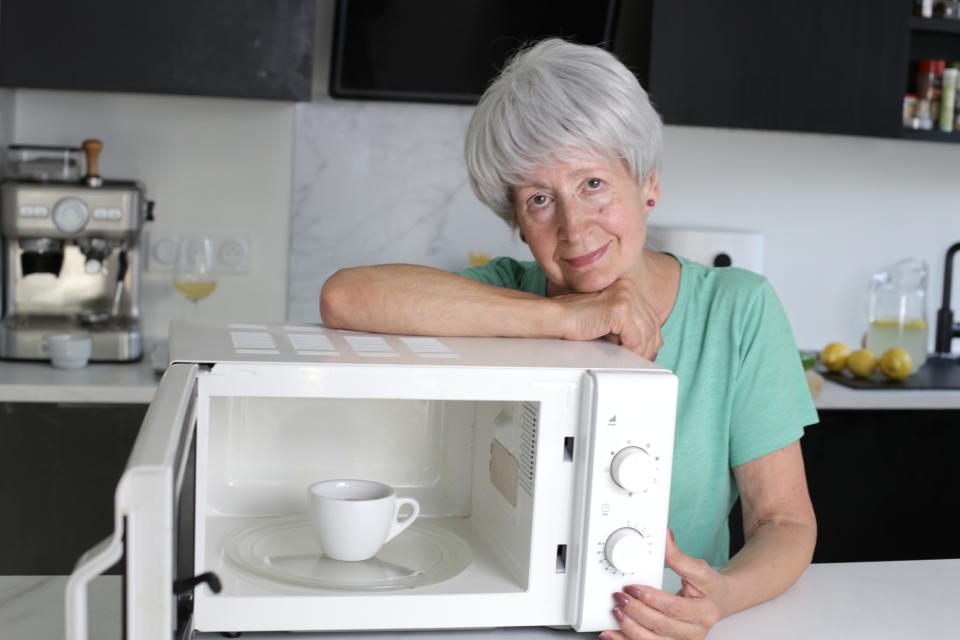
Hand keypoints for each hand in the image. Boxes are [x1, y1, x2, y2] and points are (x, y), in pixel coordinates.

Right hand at [554, 277, 661, 359]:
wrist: (557, 318)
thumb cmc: (576, 319)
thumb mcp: (607, 317)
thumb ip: (625, 321)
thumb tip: (645, 340)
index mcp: (626, 286)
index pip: (650, 315)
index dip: (651, 336)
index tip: (646, 350)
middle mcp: (628, 287)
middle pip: (652, 323)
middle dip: (649, 346)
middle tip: (642, 360)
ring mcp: (625, 297)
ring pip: (646, 333)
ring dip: (640, 351)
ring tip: (632, 360)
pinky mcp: (620, 310)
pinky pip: (636, 338)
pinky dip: (632, 350)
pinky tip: (623, 354)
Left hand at [600, 530, 729, 639]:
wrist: (719, 602)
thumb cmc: (709, 587)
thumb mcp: (699, 570)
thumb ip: (679, 556)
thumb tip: (665, 537)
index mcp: (704, 612)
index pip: (674, 608)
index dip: (651, 598)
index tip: (633, 588)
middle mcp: (695, 632)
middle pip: (660, 626)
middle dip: (636, 612)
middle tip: (620, 598)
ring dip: (629, 629)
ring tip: (616, 613)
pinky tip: (613, 634)